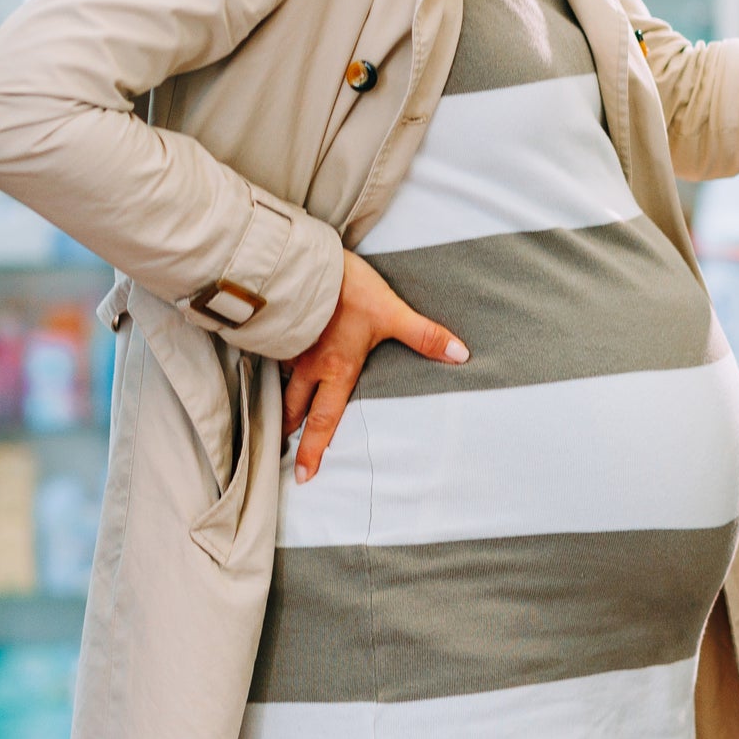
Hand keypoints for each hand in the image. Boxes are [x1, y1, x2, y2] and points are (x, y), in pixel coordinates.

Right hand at [282, 252, 465, 480]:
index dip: (313, 450)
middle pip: (296, 407)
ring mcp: (293, 347)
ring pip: (285, 382)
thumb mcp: (391, 312)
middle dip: (292, 430)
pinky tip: (283, 364)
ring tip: (284, 413)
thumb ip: (424, 335)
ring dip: (284, 401)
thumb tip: (460, 354)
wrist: (305, 263)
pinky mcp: (283, 328)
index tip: (304, 476)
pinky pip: (278, 357)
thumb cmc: (347, 290)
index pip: (324, 420)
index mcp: (336, 370)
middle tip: (286, 446)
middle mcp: (310, 365)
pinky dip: (280, 368)